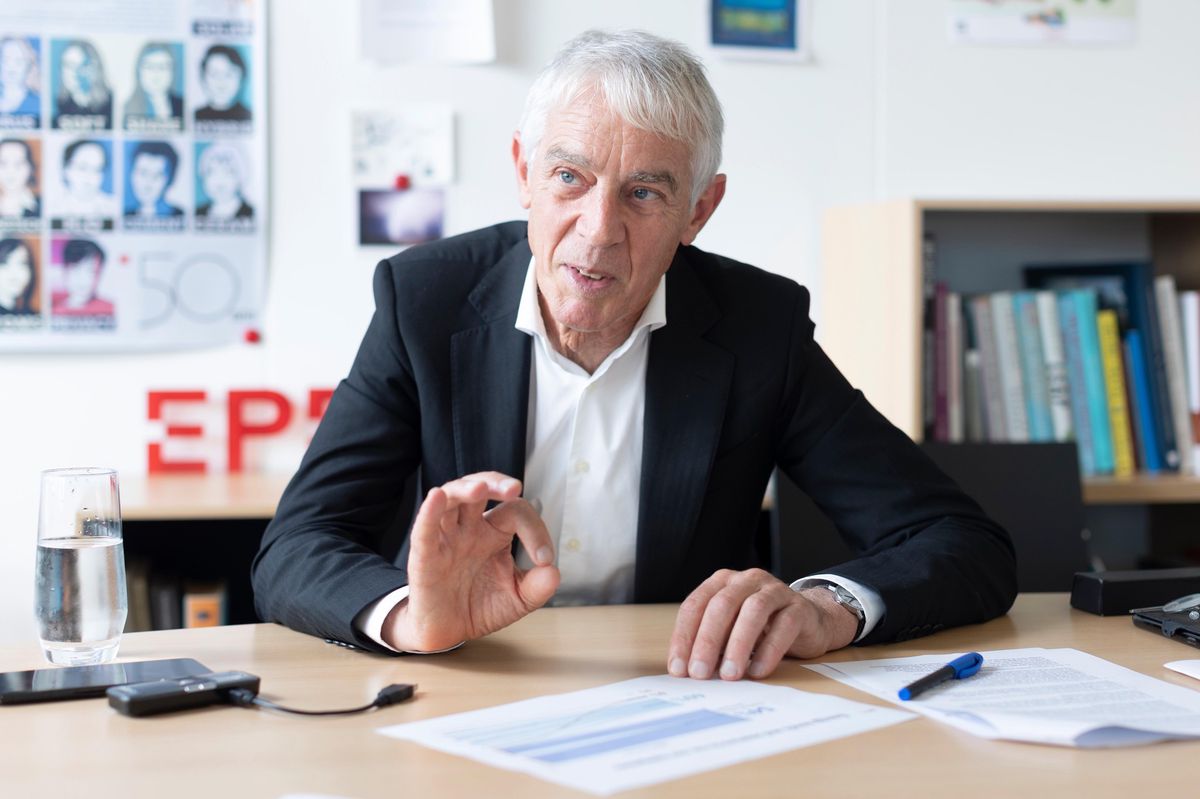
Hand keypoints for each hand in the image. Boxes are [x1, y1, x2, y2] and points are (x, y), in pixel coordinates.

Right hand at [382, 472, 559, 650]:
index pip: (516, 511)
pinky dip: (429, 512)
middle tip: (514, 488)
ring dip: (464, 489)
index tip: (544, 559)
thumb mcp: (518, 599)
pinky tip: (437, 497)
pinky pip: (425, 528)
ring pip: (450, 499)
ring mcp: (446, 538)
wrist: (449, 631)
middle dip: (496, 483)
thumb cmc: (480, 607)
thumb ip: (538, 587)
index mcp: (495, 532)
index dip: (535, 530)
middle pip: (479, 488)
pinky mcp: (424, 555)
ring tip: (480, 489)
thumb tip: (554, 572)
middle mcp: (470, 528)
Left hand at [667, 569, 858, 680]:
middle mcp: (746, 580)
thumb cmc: (761, 628)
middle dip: (707, 641)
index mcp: (722, 582)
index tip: (678, 669)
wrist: (809, 622)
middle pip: (721, 605)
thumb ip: (711, 644)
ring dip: (738, 645)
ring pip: (753, 611)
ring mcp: (775, 590)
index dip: (684, 637)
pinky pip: (784, 626)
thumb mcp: (730, 632)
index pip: (695, 606)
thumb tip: (687, 672)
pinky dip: (769, 651)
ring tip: (729, 675)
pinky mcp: (799, 607)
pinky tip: (758, 671)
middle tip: (699, 673)